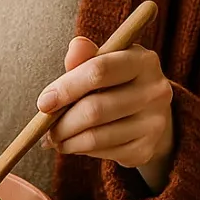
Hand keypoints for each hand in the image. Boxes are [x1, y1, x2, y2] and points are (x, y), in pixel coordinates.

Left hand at [37, 36, 173, 190]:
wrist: (147, 112)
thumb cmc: (116, 81)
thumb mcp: (102, 62)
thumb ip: (85, 56)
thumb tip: (76, 46)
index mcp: (143, 61)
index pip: (99, 71)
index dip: (66, 87)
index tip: (44, 102)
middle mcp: (155, 91)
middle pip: (94, 110)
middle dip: (61, 122)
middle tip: (44, 127)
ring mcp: (154, 123)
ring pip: (96, 137)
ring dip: (66, 140)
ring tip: (55, 137)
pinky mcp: (146, 149)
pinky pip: (103, 154)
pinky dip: (80, 150)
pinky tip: (74, 143)